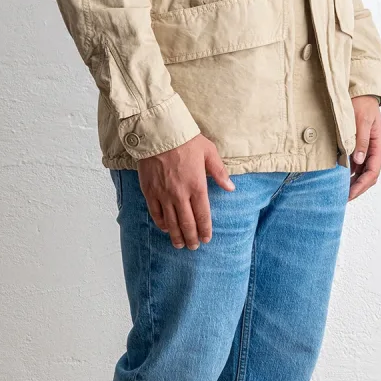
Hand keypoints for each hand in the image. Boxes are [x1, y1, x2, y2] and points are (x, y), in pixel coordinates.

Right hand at [137, 134, 233, 249]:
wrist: (159, 133)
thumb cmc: (186, 140)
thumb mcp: (209, 152)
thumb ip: (220, 173)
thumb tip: (231, 188)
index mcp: (197, 186)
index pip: (203, 215)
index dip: (205, 230)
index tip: (206, 239)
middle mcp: (180, 194)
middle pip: (187, 224)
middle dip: (191, 238)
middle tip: (194, 247)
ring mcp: (163, 194)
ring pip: (171, 223)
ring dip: (176, 236)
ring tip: (180, 245)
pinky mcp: (150, 191)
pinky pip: (156, 213)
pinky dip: (161, 224)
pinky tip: (165, 229)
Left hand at [349, 96, 380, 200]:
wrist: (360, 92)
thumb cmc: (361, 104)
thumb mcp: (361, 121)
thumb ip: (361, 141)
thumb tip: (359, 160)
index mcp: (379, 145)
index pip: (372, 172)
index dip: (361, 185)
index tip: (349, 194)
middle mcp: (376, 149)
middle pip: (369, 175)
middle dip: (358, 188)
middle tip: (343, 198)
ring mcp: (369, 148)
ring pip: (363, 172)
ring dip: (354, 182)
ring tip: (341, 191)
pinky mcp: (361, 146)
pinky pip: (358, 164)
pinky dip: (350, 173)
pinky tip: (340, 178)